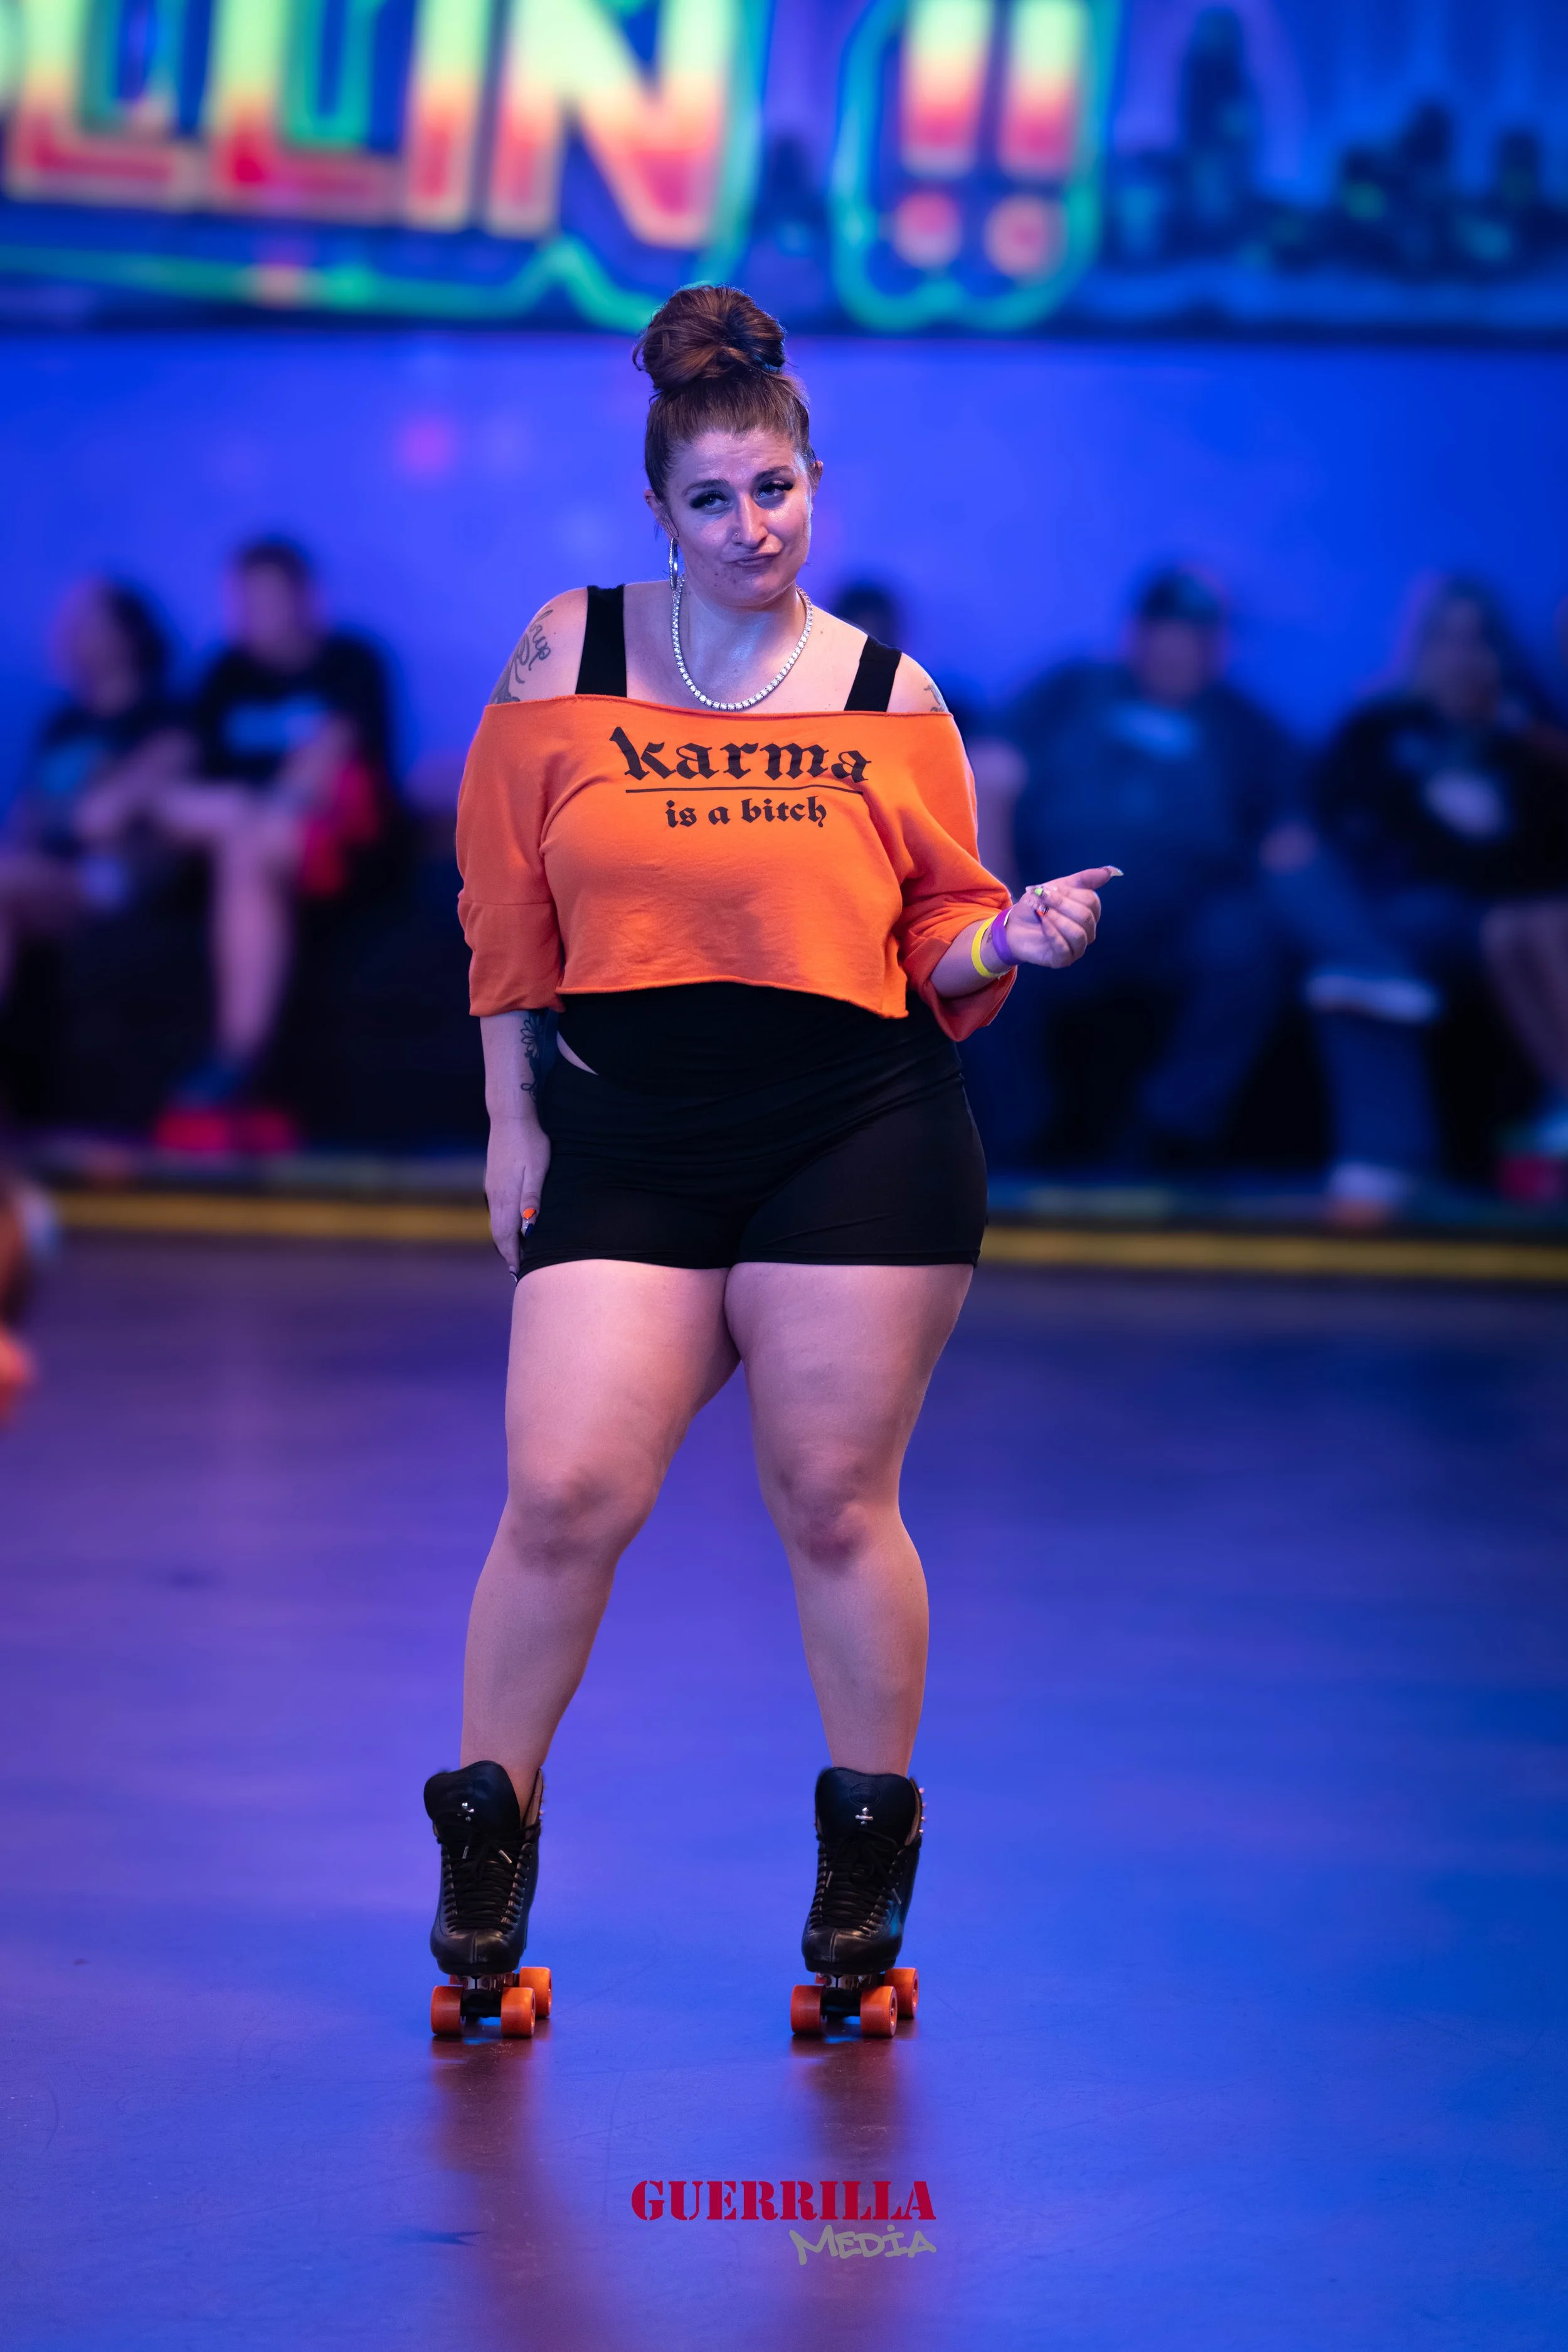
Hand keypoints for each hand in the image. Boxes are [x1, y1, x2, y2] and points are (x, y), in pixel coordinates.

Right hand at [485, 1115, 551, 1276]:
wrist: (510, 1118)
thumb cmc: (530, 1143)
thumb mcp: (537, 1171)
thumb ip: (532, 1199)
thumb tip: (529, 1228)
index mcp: (505, 1197)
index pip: (507, 1235)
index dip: (513, 1255)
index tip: (519, 1271)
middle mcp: (495, 1196)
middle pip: (498, 1232)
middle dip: (507, 1251)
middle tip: (517, 1268)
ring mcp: (492, 1187)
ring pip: (496, 1221)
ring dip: (504, 1238)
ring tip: (515, 1251)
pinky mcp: (493, 1179)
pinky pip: (496, 1209)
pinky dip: (502, 1223)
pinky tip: (511, 1223)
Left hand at [1006, 868, 1118, 969]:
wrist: (1015, 926)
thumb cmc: (1037, 907)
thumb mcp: (1056, 887)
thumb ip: (1083, 879)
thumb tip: (1110, 871)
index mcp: (1089, 913)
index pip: (1091, 901)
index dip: (1069, 893)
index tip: (1048, 889)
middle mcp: (1087, 932)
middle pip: (1086, 917)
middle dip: (1062, 904)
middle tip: (1042, 899)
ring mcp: (1077, 948)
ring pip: (1078, 934)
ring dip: (1057, 919)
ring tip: (1042, 913)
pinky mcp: (1063, 960)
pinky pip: (1065, 948)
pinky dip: (1053, 933)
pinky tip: (1043, 924)